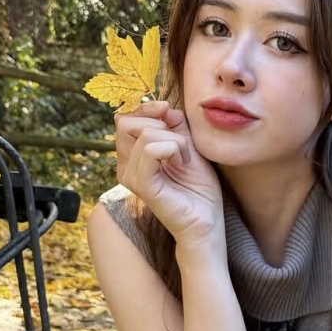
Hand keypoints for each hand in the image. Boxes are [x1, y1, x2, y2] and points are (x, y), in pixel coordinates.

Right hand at [115, 100, 223, 247]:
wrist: (207, 222)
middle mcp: (126, 167)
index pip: (124, 119)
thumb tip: (165, 108)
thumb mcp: (189, 148)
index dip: (146, 108)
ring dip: (174, 139)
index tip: (168, 111)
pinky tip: (182, 163)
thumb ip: (175, 126)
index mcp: (132, 157)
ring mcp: (131, 177)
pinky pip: (150, 150)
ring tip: (184, 158)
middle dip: (159, 123)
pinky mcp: (142, 186)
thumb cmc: (199, 190)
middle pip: (126, 122)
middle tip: (180, 144)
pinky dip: (173, 148)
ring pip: (144, 134)